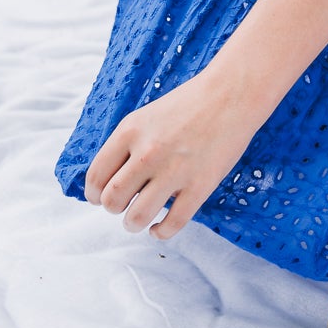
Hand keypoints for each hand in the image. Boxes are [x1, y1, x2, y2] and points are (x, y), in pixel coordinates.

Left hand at [84, 68, 261, 241]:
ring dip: (133, 224)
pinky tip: (160, 228)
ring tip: (138, 220)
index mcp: (130, 132)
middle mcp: (147, 153)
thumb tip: (111, 180)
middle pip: (112, 200)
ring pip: (137, 217)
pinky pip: (172, 223)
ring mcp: (174, 171)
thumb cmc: (190, 103)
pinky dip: (161, 233)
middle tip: (124, 206)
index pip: (96, 177)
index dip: (95, 194)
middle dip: (114, 209)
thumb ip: (127, 145)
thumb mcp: (147, 116)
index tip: (101, 198)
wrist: (232, 94)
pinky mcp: (199, 186)